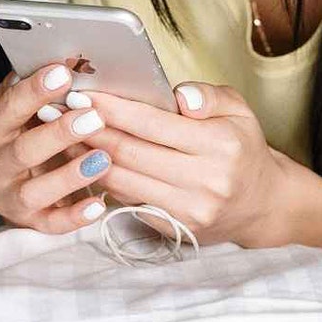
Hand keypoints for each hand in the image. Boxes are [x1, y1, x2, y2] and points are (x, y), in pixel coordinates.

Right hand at [0, 65, 114, 233]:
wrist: (15, 183)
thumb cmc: (27, 133)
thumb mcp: (27, 110)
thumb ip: (41, 87)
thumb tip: (73, 57)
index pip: (8, 108)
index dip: (34, 91)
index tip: (63, 73)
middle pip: (22, 150)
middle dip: (58, 133)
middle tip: (92, 117)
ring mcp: (8, 197)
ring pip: (35, 190)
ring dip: (69, 175)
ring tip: (102, 159)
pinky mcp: (29, 222)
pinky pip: (52, 224)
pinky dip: (75, 216)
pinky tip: (98, 204)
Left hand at [83, 83, 302, 246]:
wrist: (262, 204)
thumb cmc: (242, 149)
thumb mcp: (238, 110)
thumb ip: (208, 96)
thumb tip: (177, 95)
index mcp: (219, 144)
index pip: (152, 123)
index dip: (113, 108)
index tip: (82, 93)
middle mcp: (205, 181)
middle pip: (130, 153)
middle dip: (90, 129)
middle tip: (58, 111)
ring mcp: (188, 210)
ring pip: (122, 180)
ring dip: (87, 157)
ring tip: (64, 134)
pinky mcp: (175, 228)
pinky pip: (129, 200)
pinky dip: (104, 180)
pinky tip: (85, 162)